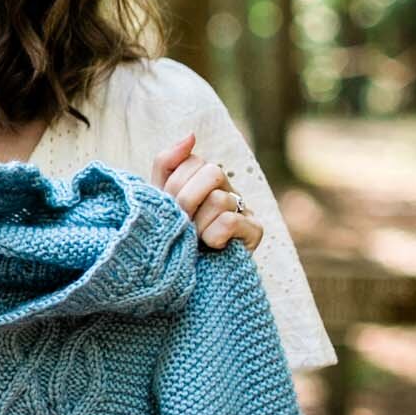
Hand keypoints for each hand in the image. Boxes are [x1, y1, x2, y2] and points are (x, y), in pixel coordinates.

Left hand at [153, 133, 262, 251]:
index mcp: (202, 178)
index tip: (168, 206)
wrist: (181, 278)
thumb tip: (191, 135)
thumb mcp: (159, 199)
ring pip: (219, 198)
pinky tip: (211, 246)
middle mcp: (226, 188)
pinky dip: (213, 235)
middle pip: (211, 172)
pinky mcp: (256, 230)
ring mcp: (244, 207)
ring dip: (198, 223)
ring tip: (194, 240)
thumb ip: (168, 164)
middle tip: (181, 222)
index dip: (174, 183)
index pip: (192, 161)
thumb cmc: (170, 237)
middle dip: (186, 199)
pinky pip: (230, 221)